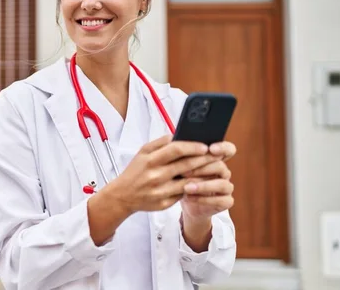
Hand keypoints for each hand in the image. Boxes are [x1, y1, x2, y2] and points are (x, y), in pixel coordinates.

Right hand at [101, 135, 221, 214]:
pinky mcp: (164, 203)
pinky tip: (203, 182)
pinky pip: (184, 194)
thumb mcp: (142, 153)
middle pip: (186, 165)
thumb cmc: (135, 171)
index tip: (205, 146)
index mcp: (150, 160)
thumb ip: (160, 143)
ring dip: (204, 174)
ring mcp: (161, 191)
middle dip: (204, 159)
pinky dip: (195, 187)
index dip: (192, 147)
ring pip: (189, 181)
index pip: (176, 149)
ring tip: (213, 168)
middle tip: (217, 155)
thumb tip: (178, 135)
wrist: (122, 196)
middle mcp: (156, 175)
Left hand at [180, 141, 236, 220]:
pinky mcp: (226, 202)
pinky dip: (204, 199)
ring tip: (186, 188)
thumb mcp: (180, 167)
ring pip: (222, 184)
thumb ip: (183, 157)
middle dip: (201, 169)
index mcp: (216, 159)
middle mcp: (224, 172)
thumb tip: (176, 146)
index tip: (211, 149)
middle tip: (183, 172)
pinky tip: (189, 197)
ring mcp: (227, 187)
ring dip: (203, 186)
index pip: (228, 149)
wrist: (184, 201)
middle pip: (220, 166)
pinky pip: (221, 200)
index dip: (223, 147)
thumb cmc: (181, 179)